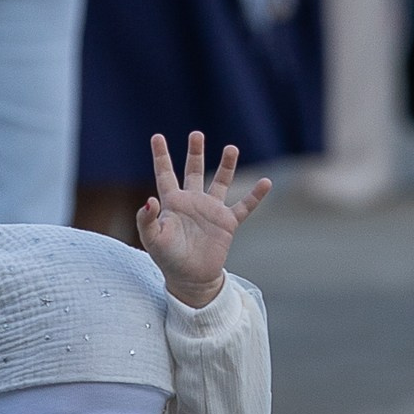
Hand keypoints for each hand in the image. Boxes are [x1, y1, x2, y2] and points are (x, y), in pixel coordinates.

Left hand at [137, 130, 269, 305]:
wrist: (190, 279)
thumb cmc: (167, 259)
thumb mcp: (152, 240)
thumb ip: (147, 220)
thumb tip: (149, 200)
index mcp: (173, 203)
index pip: (166, 174)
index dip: (161, 156)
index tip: (157, 136)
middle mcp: (193, 202)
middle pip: (194, 171)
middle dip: (195, 153)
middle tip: (197, 134)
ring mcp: (211, 210)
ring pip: (221, 182)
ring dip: (227, 166)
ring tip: (231, 148)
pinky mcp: (227, 223)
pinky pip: (244, 206)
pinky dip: (255, 195)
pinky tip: (266, 182)